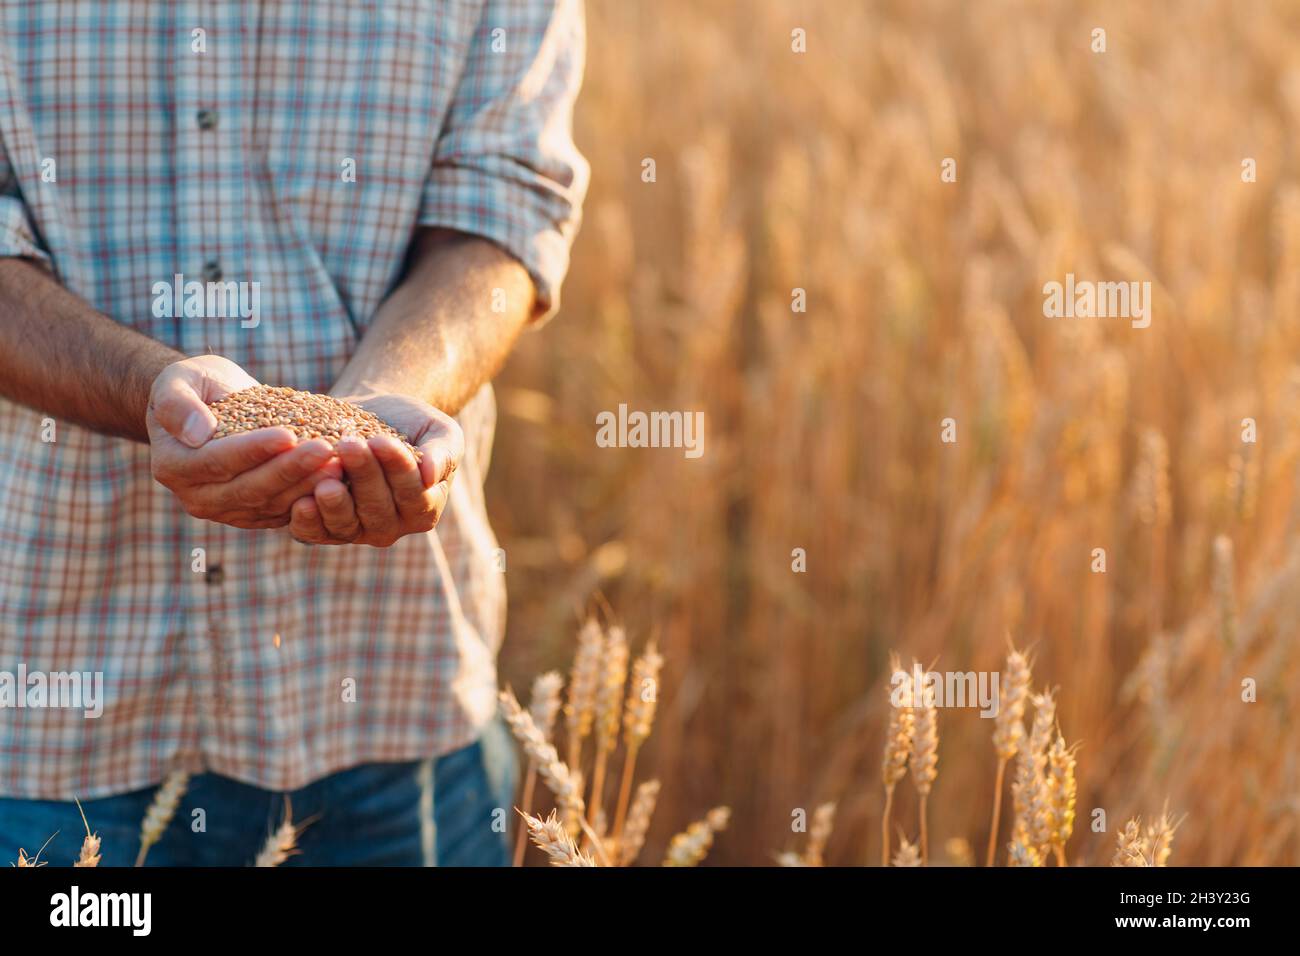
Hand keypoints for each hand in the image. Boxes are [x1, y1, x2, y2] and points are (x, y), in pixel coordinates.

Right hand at [147, 356, 341, 528]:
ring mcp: (228, 511)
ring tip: (342, 463)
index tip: (288, 434)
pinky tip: (343, 476)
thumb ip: (177, 403)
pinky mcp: (256, 514)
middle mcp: (198, 497)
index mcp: (174, 466)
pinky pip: (287, 510)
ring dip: (309, 485)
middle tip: (327, 450)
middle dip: (290, 469)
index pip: (218, 461)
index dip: (254, 450)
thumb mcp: (178, 381)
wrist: (212, 406)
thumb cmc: (196, 386)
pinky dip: (315, 495)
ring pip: (273, 503)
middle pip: (250, 488)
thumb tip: (198, 432)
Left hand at [287, 392, 462, 545]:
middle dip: (364, 476)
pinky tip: (300, 503)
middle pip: (378, 509)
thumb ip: (443, 453)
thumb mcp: (438, 431)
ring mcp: (357, 531)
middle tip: (350, 445)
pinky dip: (308, 522)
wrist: (369, 417)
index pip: (414, 494)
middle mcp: (392, 527)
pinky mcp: (323, 528)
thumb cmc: (410, 424)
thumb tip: (431, 476)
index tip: (381, 440)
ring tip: (326, 480)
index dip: (398, 469)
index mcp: (424, 508)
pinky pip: (316, 533)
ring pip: (347, 524)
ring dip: (336, 503)